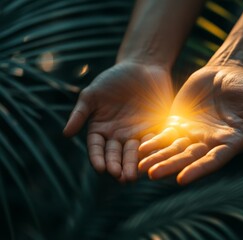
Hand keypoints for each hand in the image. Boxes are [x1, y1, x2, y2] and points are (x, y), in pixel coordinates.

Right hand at [63, 61, 172, 181]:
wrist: (142, 66)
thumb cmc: (114, 79)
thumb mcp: (94, 93)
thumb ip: (81, 113)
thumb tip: (65, 133)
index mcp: (101, 129)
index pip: (97, 148)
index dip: (98, 158)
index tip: (100, 169)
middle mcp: (118, 135)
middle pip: (116, 155)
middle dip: (118, 166)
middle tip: (121, 178)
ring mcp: (136, 133)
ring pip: (134, 153)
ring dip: (134, 165)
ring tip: (134, 177)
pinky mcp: (155, 128)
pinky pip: (154, 141)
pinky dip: (153, 151)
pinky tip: (153, 159)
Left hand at [138, 66, 242, 184]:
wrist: (228, 71)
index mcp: (230, 142)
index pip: (213, 160)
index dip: (199, 169)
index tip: (182, 179)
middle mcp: (209, 143)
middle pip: (188, 158)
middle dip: (171, 166)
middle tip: (152, 175)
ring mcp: (192, 134)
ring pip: (173, 150)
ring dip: (158, 158)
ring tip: (140, 167)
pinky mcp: (179, 122)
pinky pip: (164, 135)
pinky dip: (153, 142)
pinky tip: (139, 148)